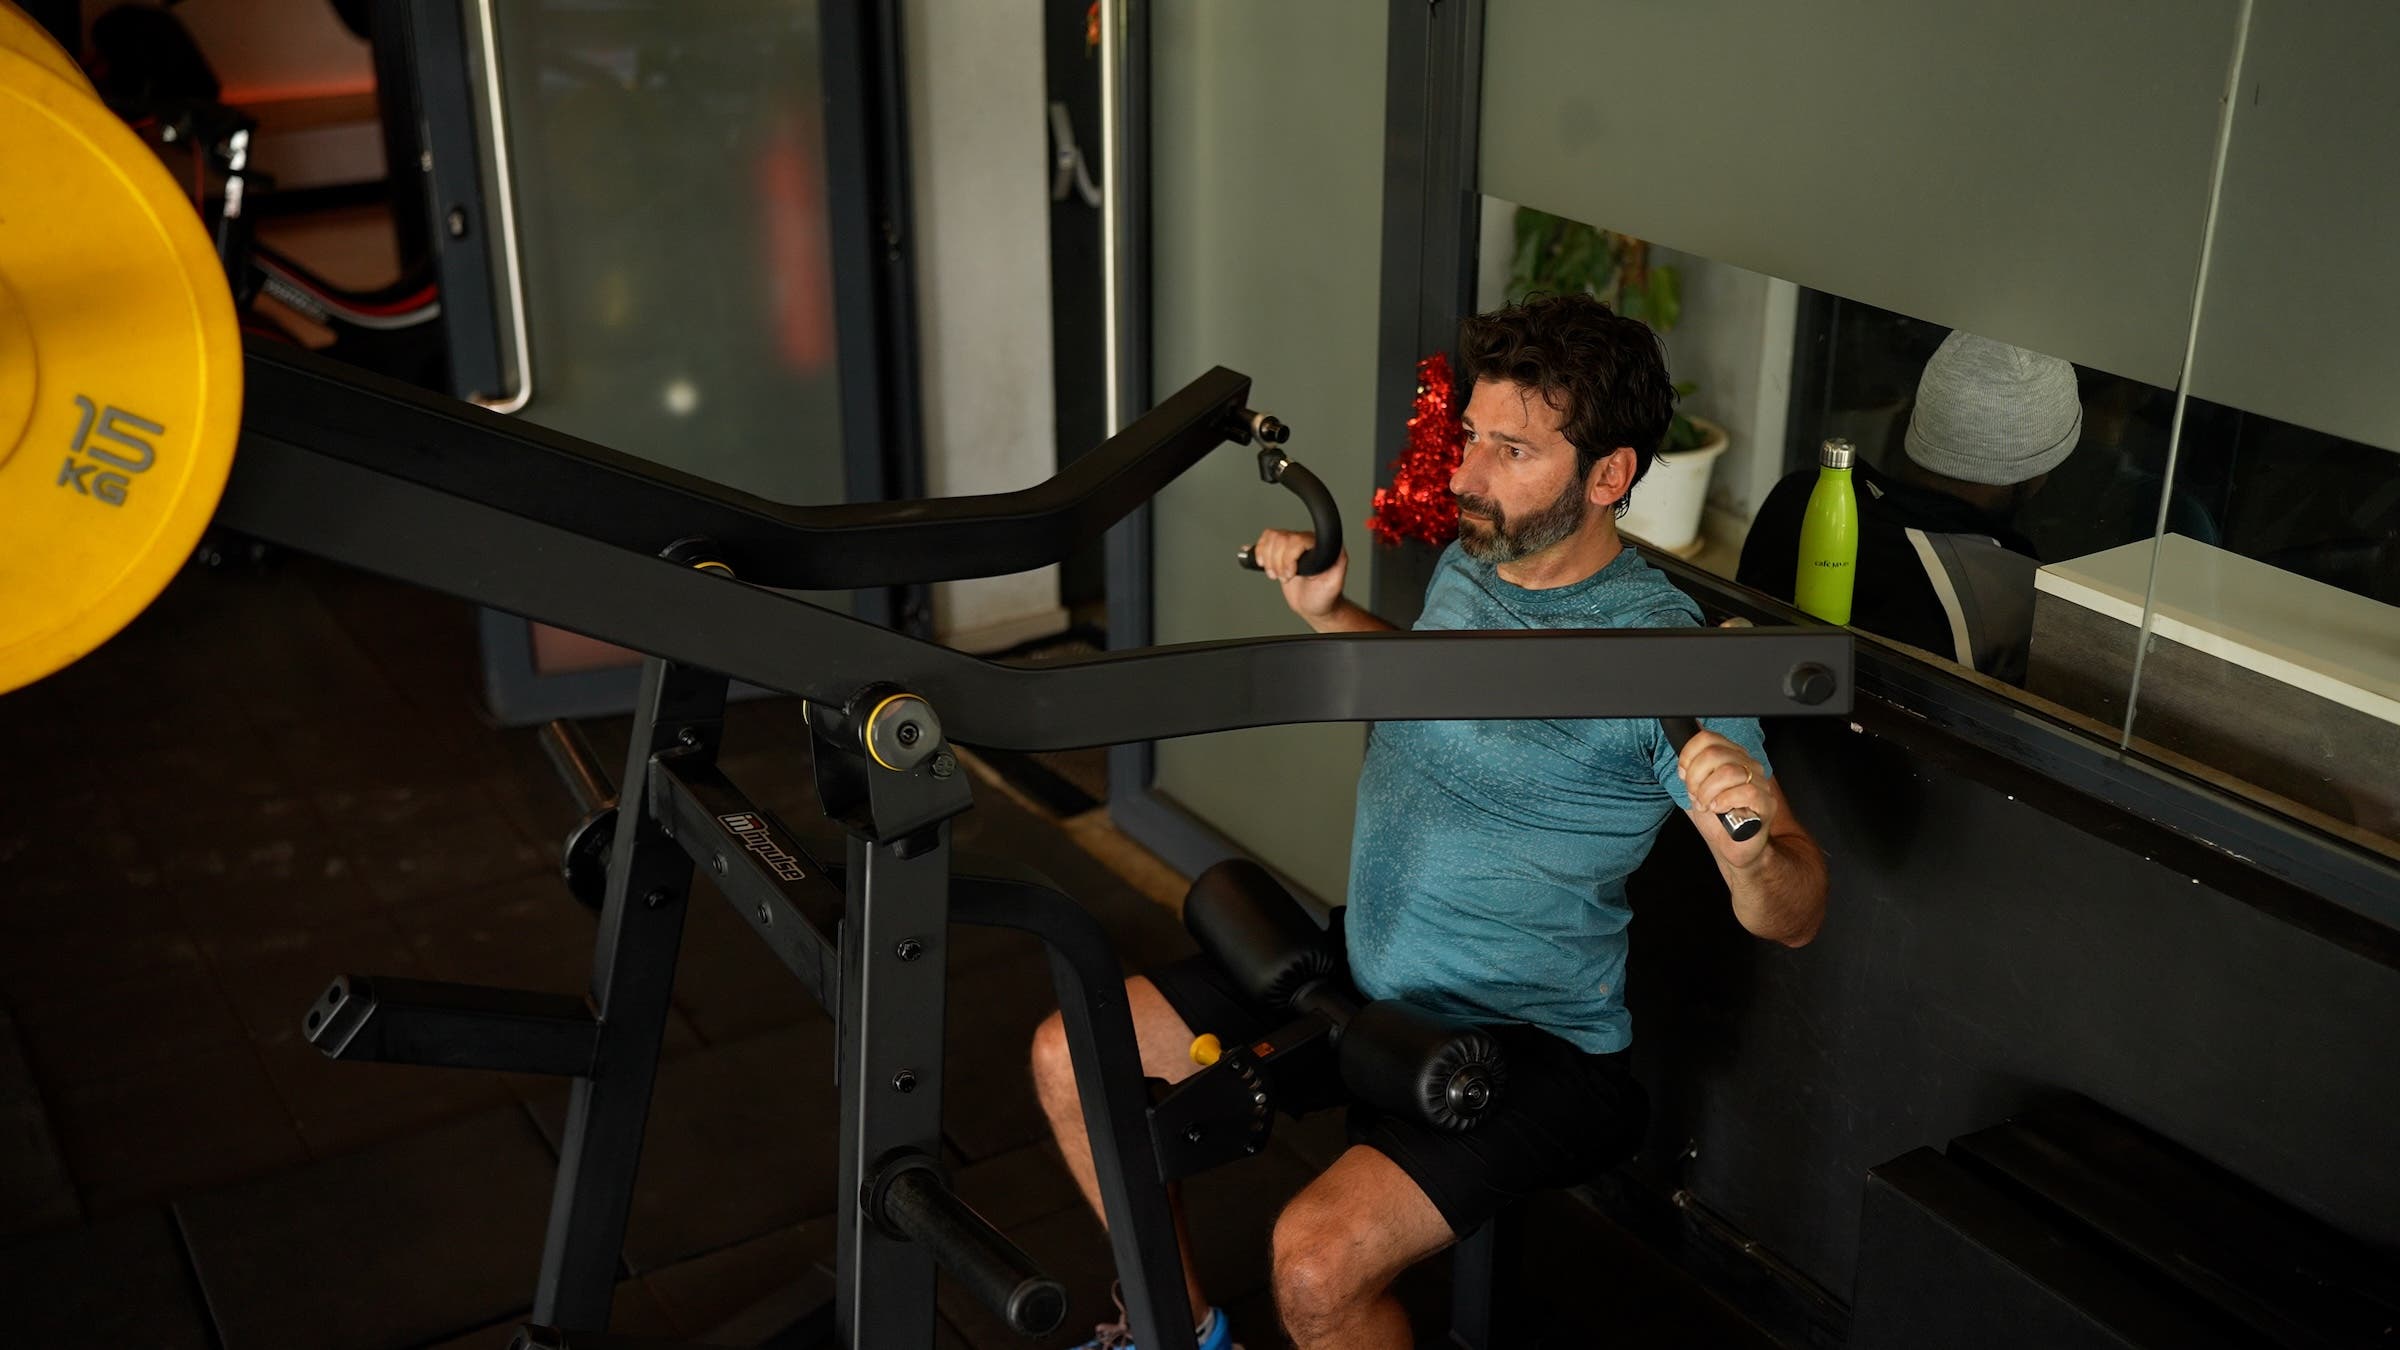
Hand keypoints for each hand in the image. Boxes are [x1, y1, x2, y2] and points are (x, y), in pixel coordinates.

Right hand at [1250, 529, 1347, 621]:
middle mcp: (1305, 542)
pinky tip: (1264, 564)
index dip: (1289, 557)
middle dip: (1278, 562)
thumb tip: (1338, 547)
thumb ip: (1339, 563)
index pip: (1296, 539)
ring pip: (1270, 538)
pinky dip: (1260, 553)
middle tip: (1285, 577)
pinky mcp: (1279, 551)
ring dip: (1268, 559)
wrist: (1313, 606)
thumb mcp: (1334, 583)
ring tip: (1276, 574)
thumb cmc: (1325, 596)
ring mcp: (1291, 546)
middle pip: (1280, 538)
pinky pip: (1265, 542)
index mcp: (1319, 545)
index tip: (1291, 574)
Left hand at [1677, 731, 1773, 866]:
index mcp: (1731, 757)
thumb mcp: (1696, 789)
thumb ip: (1690, 771)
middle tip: (1696, 795)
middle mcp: (1747, 765)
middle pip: (1714, 753)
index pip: (1707, 738)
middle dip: (1695, 777)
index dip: (1688, 755)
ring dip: (1708, 792)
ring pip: (1728, 772)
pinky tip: (1719, 809)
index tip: (1683, 774)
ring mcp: (1759, 783)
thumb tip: (1682, 758)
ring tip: (1707, 805)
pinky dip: (1725, 801)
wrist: (1733, 846)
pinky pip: (1746, 792)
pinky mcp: (1766, 803)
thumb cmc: (1717, 818)